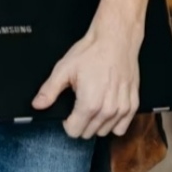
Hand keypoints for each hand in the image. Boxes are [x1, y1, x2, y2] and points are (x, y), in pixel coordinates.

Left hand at [32, 14, 142, 138]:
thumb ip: (49, 91)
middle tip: (80, 103)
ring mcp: (122, 109)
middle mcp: (107, 110)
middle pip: (88, 133)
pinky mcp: (133, 104)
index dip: (67, 122)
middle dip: (81, 122)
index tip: (69, 112)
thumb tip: (37, 105)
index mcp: (89, 104)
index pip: (74, 132)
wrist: (116, 39)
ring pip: (105, 131)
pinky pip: (121, 127)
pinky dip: (114, 122)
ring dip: (97, 123)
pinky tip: (107, 108)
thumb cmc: (92, 52)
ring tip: (94, 103)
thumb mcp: (64, 69)